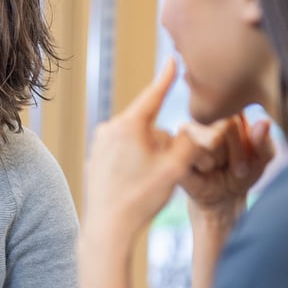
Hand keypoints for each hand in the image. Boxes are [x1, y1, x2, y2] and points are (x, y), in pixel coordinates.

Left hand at [84, 59, 199, 241]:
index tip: (171, 59)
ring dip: (149, 154)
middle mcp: (109, 129)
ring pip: (137, 141)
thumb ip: (190, 141)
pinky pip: (123, 153)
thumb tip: (192, 128)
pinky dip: (134, 164)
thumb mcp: (176, 167)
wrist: (107, 228)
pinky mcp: (95, 159)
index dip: (166, 78)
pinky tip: (133, 186)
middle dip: (162, 142)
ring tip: (146, 183)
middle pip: (150, 125)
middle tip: (163, 172)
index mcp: (128, 125)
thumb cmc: (141, 199)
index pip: (153, 95)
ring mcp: (99, 144)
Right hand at [176, 114, 273, 213]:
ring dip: (220, 160)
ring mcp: (186, 130)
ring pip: (210, 138)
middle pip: (227, 124)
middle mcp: (205, 115)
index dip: (249, 138)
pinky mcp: (172, 147)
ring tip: (218, 168)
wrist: (222, 198)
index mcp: (228, 110)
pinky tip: (204, 171)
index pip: (241, 113)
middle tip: (237, 167)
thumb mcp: (262, 159)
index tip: (252, 155)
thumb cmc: (242, 172)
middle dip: (236, 152)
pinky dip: (204, 166)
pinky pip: (193, 153)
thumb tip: (263, 122)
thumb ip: (264, 141)